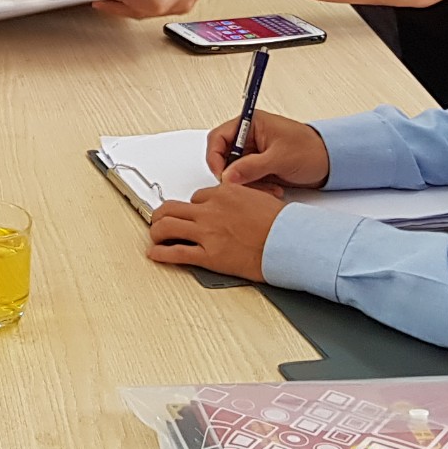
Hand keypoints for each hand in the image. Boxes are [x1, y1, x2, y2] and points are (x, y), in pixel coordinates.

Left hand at [91, 0, 233, 18]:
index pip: (153, 4)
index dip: (132, 2)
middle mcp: (182, 2)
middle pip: (146, 12)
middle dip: (120, 8)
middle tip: (99, 2)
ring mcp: (181, 7)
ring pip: (148, 14)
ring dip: (126, 9)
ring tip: (106, 1)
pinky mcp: (178, 5)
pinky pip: (153, 10)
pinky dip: (137, 6)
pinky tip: (124, 0)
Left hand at [145, 181, 284, 281]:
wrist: (291, 243)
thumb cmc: (283, 224)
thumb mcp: (260, 199)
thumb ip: (241, 199)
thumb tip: (235, 204)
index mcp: (224, 193)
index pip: (196, 197)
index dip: (191, 208)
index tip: (189, 214)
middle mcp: (211, 210)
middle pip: (171, 207)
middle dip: (162, 215)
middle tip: (160, 221)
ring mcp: (207, 232)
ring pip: (166, 226)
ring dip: (156, 231)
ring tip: (156, 236)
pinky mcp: (209, 255)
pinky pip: (175, 253)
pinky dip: (161, 254)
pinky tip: (156, 254)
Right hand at [204, 109, 331, 189]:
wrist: (331, 163)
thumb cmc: (311, 150)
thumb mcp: (280, 158)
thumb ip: (251, 167)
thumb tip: (228, 175)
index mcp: (251, 124)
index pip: (218, 138)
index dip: (215, 157)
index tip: (222, 174)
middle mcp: (249, 137)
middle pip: (223, 157)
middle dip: (234, 175)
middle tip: (246, 185)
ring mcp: (253, 153)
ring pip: (234, 172)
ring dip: (247, 184)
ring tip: (268, 187)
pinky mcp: (258, 167)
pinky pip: (246, 180)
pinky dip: (255, 188)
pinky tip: (273, 189)